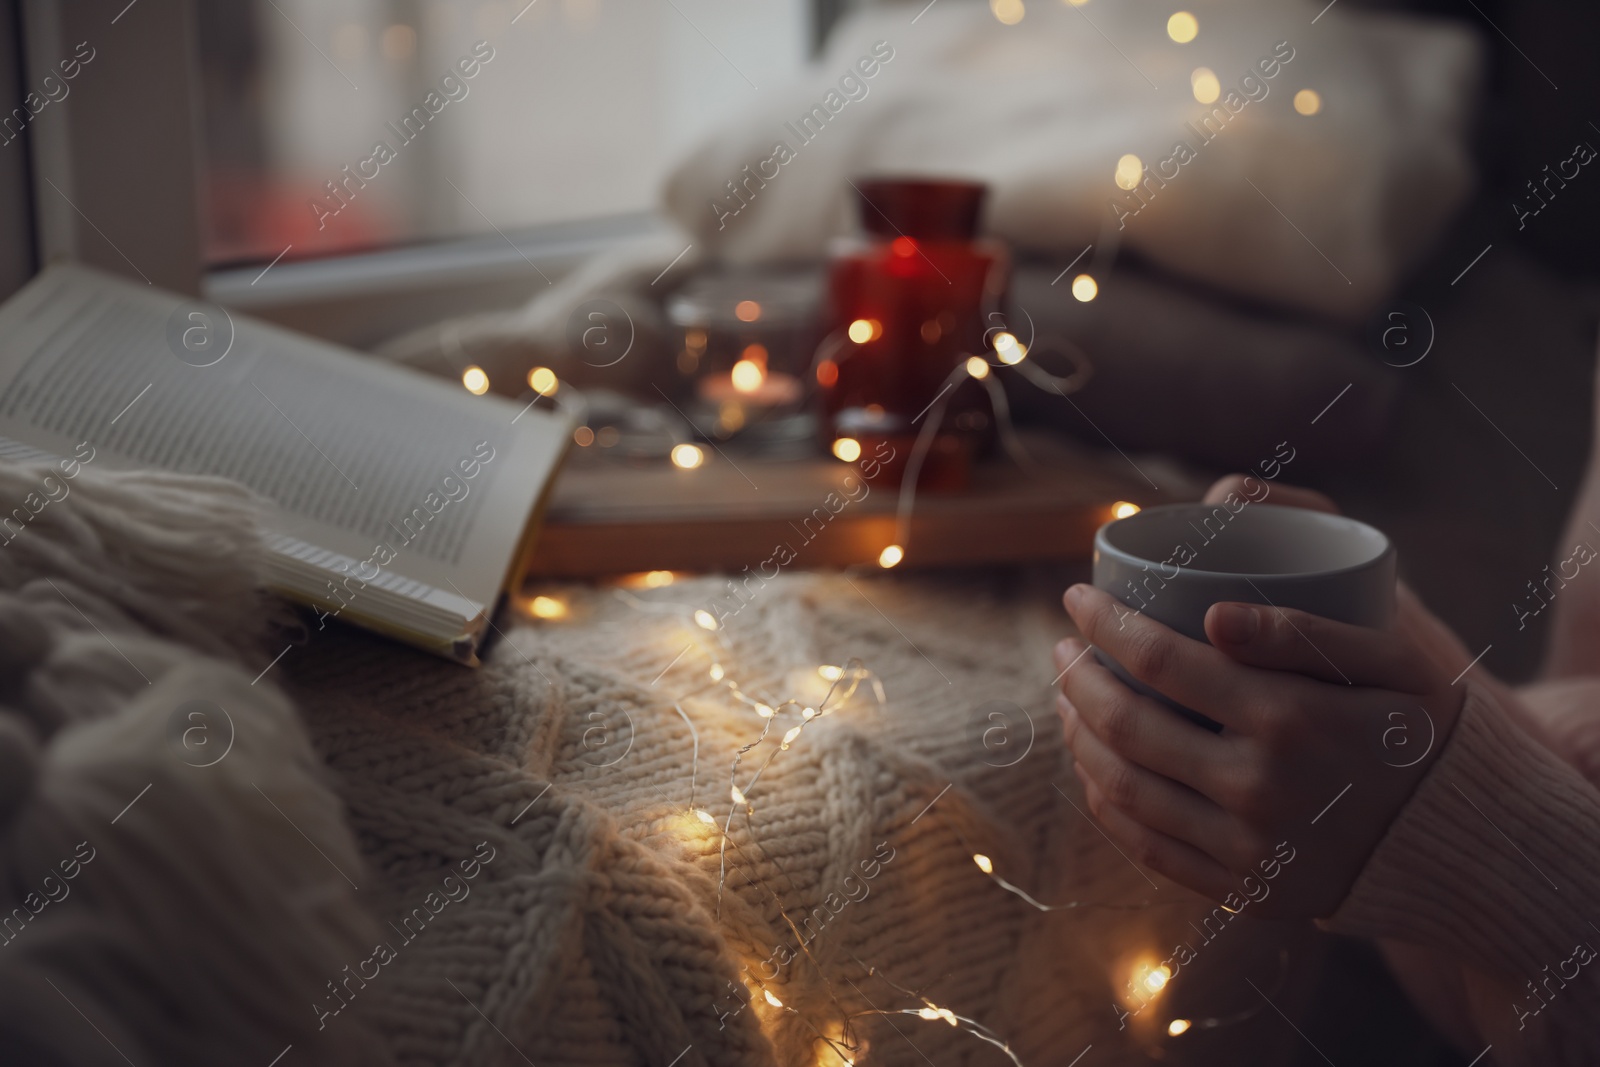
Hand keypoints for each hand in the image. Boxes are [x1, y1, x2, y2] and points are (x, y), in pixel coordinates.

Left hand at [1054, 479, 1468, 918]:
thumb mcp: (1394, 661)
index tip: (1076, 597)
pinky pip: (1146, 845)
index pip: (1160, 659)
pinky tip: (1093, 767)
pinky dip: (1104, 802)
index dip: (1104, 623)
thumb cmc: (1424, 731)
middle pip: (1126, 723)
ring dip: (1077, 735)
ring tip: (1065, 699)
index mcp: (1289, 717)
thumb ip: (1304, 630)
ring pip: (1123, 786)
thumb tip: (1211, 613)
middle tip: (1061, 648)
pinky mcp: (1242, 888)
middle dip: (1076, 677)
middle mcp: (1257, 785)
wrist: (1466, 847)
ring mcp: (1246, 845)